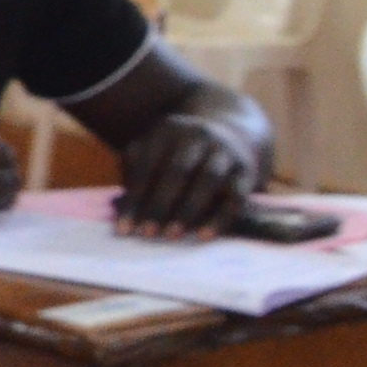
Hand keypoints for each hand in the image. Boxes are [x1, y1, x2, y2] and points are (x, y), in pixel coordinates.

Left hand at [115, 112, 253, 238]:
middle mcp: (197, 135)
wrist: (232, 135)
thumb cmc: (179, 155)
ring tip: (172, 236)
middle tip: (147, 233)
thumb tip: (121, 210)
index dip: (135, 198)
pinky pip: (235, 196)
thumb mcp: (154, 153)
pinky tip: (204, 236)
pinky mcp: (246, 169)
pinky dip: (220, 218)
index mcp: (167, 130)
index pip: (146, 166)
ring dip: (188, 210)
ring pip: (207, 179)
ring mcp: (224, 150)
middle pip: (176, 171)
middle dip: (159, 205)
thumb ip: (135, 174)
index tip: (124, 228)